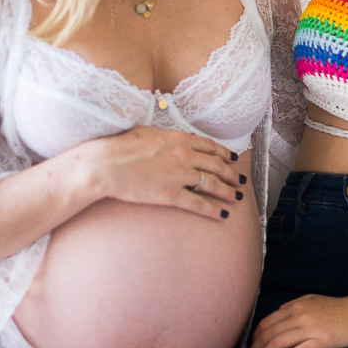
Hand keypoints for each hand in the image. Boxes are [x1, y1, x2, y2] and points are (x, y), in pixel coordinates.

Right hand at [86, 126, 244, 220]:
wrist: (105, 164)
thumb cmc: (121, 146)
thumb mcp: (149, 132)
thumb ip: (167, 136)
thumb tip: (174, 138)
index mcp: (179, 139)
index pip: (210, 147)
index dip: (225, 154)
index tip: (232, 159)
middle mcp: (185, 156)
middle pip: (217, 165)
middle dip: (232, 174)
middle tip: (241, 180)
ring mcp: (180, 175)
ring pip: (213, 184)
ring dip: (228, 191)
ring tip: (237, 197)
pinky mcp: (171, 195)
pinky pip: (198, 204)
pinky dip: (213, 210)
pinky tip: (222, 215)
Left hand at [245, 294, 347, 347]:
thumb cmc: (339, 308)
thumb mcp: (313, 300)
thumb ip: (294, 305)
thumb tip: (278, 313)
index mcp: (296, 306)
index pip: (267, 322)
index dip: (255, 336)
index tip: (251, 346)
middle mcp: (300, 316)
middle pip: (269, 333)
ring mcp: (310, 329)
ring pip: (278, 343)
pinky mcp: (321, 341)